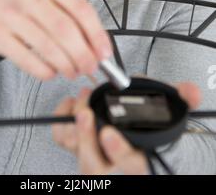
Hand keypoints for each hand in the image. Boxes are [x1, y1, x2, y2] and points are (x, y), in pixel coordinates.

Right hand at [0, 0, 112, 79]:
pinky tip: (50, 72)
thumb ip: (68, 14)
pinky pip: (27, 59)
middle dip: (83, 55)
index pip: (80, 9)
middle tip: (90, 68)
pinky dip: (44, 70)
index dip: (97, 35)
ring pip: (48, 46)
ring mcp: (10, 14)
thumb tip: (95, 45)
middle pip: (65, 30)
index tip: (104, 53)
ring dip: (66, 65)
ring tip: (72, 71)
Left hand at [53, 82, 200, 174]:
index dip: (118, 151)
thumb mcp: (169, 111)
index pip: (129, 163)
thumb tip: (191, 91)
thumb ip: (181, 100)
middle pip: (94, 163)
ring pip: (76, 152)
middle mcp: (113, 163)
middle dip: (86, 137)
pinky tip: (71, 103)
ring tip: (80, 100)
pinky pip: (62, 138)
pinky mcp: (78, 144)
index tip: (109, 133)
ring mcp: (94, 156)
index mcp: (139, 158)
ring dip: (73, 126)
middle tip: (85, 112)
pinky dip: (62, 120)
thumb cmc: (151, 127)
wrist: (139, 137)